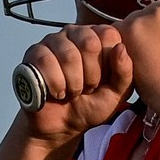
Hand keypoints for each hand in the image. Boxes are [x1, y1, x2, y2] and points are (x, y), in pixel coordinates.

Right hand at [16, 23, 132, 144]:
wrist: (61, 126)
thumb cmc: (91, 105)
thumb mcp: (117, 93)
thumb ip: (125, 72)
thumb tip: (120, 48)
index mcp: (98, 37)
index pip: (109, 35)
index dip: (109, 64)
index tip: (104, 80)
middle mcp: (75, 33)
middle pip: (89, 43)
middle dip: (91, 75)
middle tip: (87, 88)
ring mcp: (53, 41)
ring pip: (68, 55)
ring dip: (73, 83)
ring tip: (72, 92)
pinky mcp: (34, 53)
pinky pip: (46, 62)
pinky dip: (56, 85)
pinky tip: (56, 93)